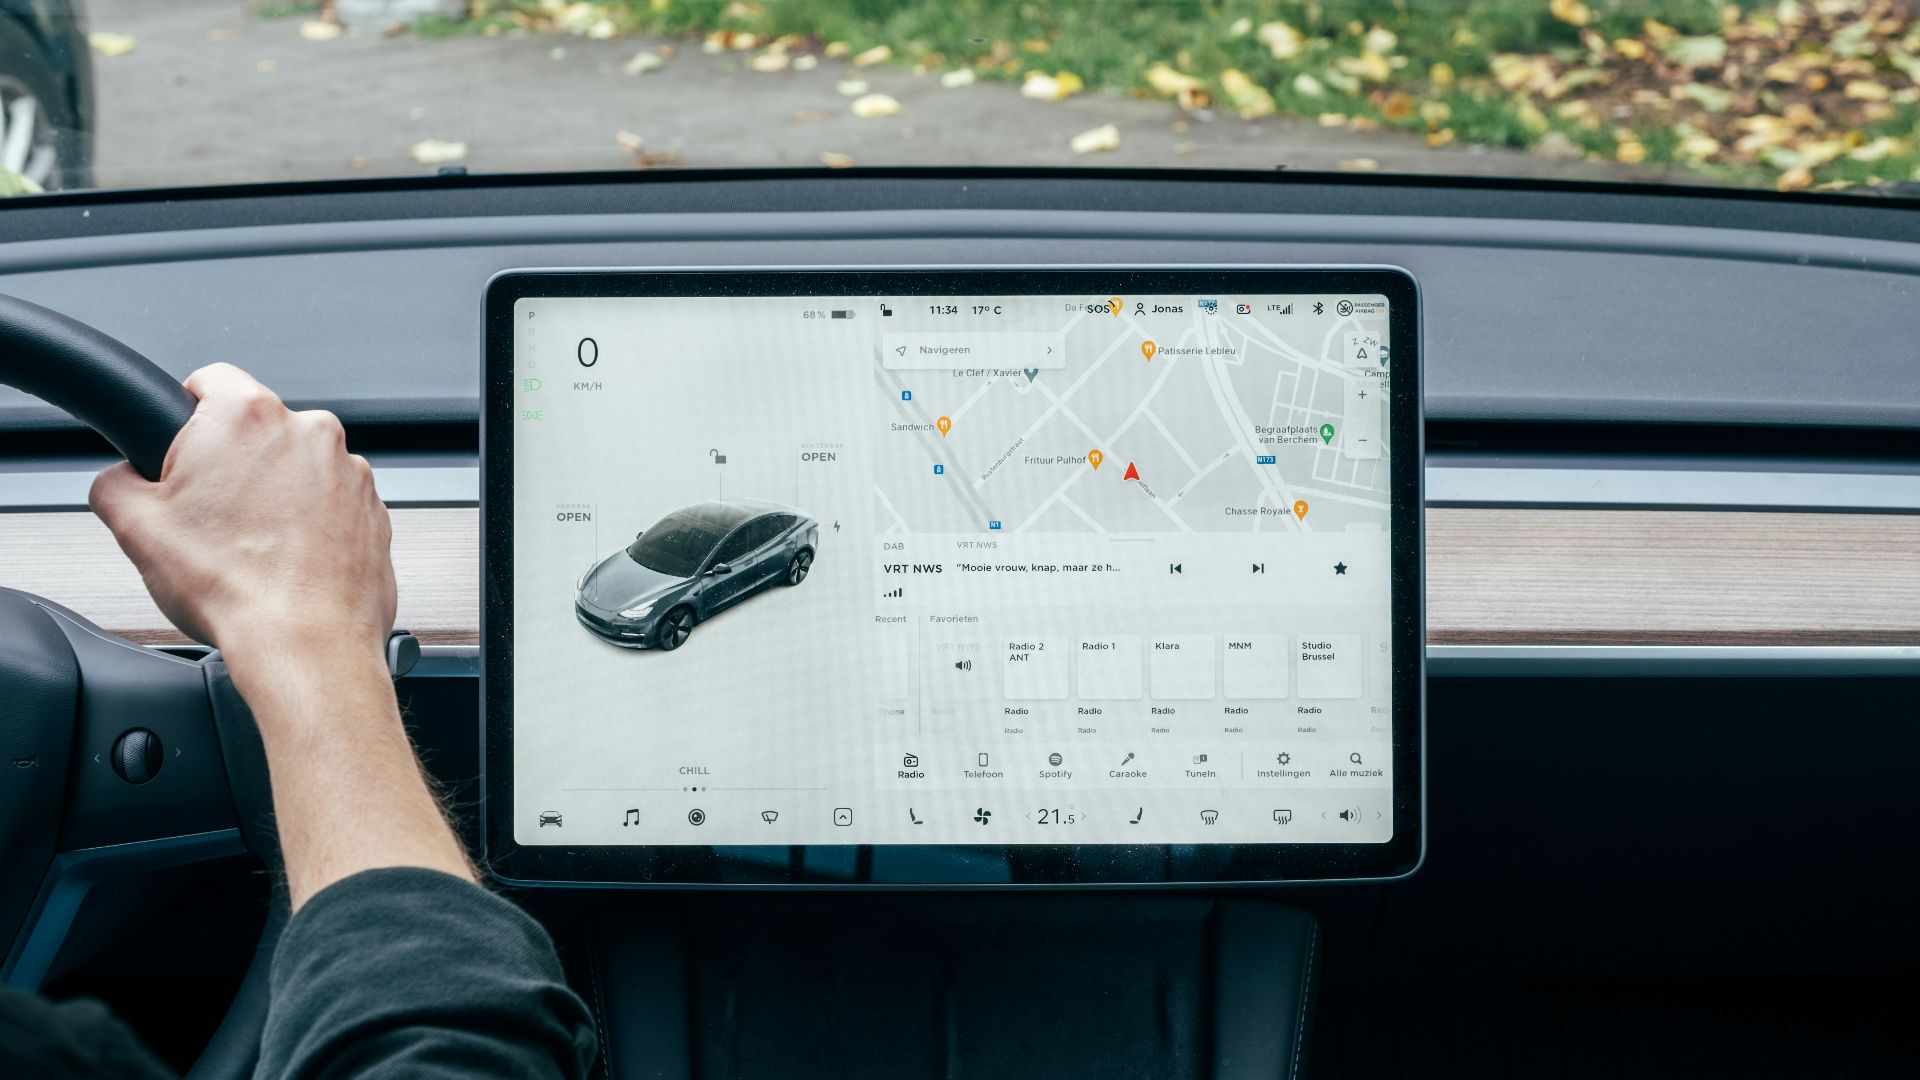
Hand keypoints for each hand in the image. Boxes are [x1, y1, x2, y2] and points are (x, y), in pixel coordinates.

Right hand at [91, 363, 469, 905]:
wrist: (305, 643)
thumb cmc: (233, 587)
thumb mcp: (136, 527)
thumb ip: (116, 483)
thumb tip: (120, 478)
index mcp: (247, 416)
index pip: (209, 380)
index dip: (185, 411)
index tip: (180, 438)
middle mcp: (309, 432)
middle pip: (257, 429)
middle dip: (231, 463)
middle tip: (208, 513)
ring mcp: (351, 471)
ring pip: (299, 468)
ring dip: (276, 494)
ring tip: (251, 547)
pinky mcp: (375, 510)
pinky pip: (333, 504)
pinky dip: (313, 524)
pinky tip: (288, 561)